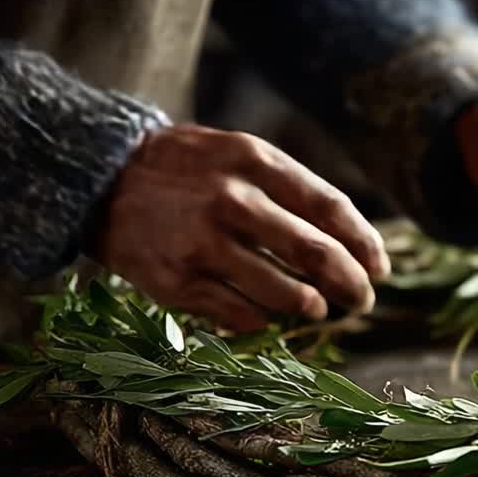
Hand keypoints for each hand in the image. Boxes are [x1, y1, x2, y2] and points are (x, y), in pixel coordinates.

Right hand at [93, 125, 388, 331]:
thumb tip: (351, 244)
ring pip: (284, 293)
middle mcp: (231, 200)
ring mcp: (203, 245)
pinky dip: (265, 321)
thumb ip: (292, 190)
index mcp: (254, 162)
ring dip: (313, 308)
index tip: (380, 268)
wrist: (98, 178)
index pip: (330, 208)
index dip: (364, 244)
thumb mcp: (239, 155)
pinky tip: (271, 318)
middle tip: (363, 300)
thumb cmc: (187, 169)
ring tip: (319, 310)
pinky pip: (242, 315)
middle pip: (315, 254)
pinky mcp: (177, 282)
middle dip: (351, 284)